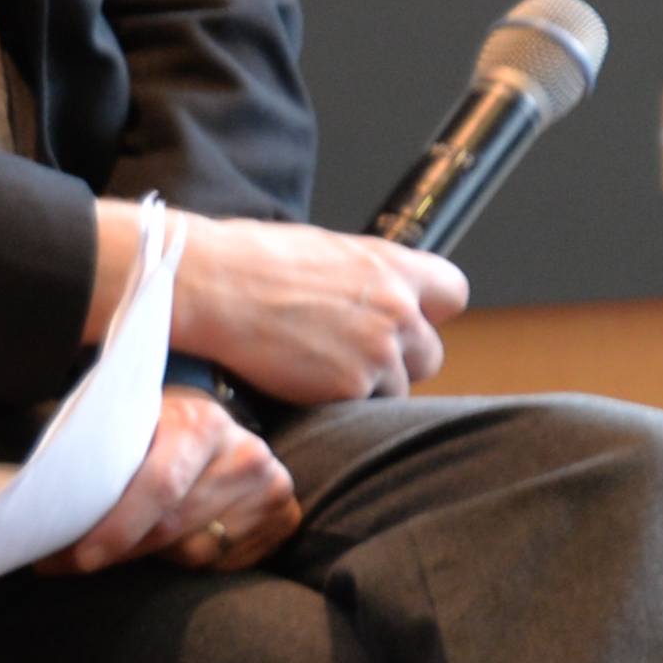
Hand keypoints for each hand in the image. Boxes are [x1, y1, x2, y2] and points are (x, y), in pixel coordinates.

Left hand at [54, 382, 303, 576]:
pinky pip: (222, 563)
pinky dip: (186, 560)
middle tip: (70, 562)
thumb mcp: (134, 428)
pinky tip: (171, 542)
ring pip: (196, 552)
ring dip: (153, 556)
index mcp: (201, 423)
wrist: (214, 427)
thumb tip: (48, 512)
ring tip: (124, 543)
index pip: (160, 486)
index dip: (118, 527)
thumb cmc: (156, 433)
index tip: (80, 557)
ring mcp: (272, 488)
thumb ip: (105, 460)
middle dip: (119, 549)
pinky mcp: (285, 517)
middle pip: (173, 526)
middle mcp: (246, 454)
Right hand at [111, 202, 460, 406]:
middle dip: (397, 362)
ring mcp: (378, 351)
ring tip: (312, 371)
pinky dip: (330, 404)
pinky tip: (297, 383)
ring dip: (361, 388)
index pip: (453, 293)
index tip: (405, 321)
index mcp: (391, 266)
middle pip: (430, 354)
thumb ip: (359, 278)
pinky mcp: (350, 387)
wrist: (209, 285)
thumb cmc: (245, 260)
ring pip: (395, 389)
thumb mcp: (320, 251)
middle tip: (349, 358)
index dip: (428, 312)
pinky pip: (358, 410)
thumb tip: (361, 295)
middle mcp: (397, 308)